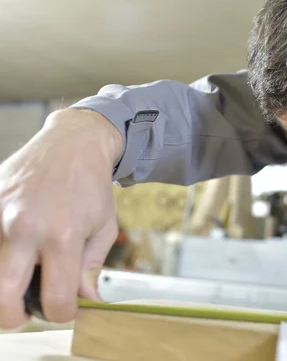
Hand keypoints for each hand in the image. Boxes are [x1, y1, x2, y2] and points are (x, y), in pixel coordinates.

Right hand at [0, 108, 121, 329]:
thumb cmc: (91, 187)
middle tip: (25, 312)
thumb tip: (86, 302)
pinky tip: (12, 254)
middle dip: (15, 317)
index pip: (55, 299)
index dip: (61, 314)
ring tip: (18, 280)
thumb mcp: (103, 227)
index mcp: (62, 236)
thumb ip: (91, 268)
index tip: (63, 308)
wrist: (72, 143)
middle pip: (3, 299)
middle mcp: (25, 228)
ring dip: (2, 286)